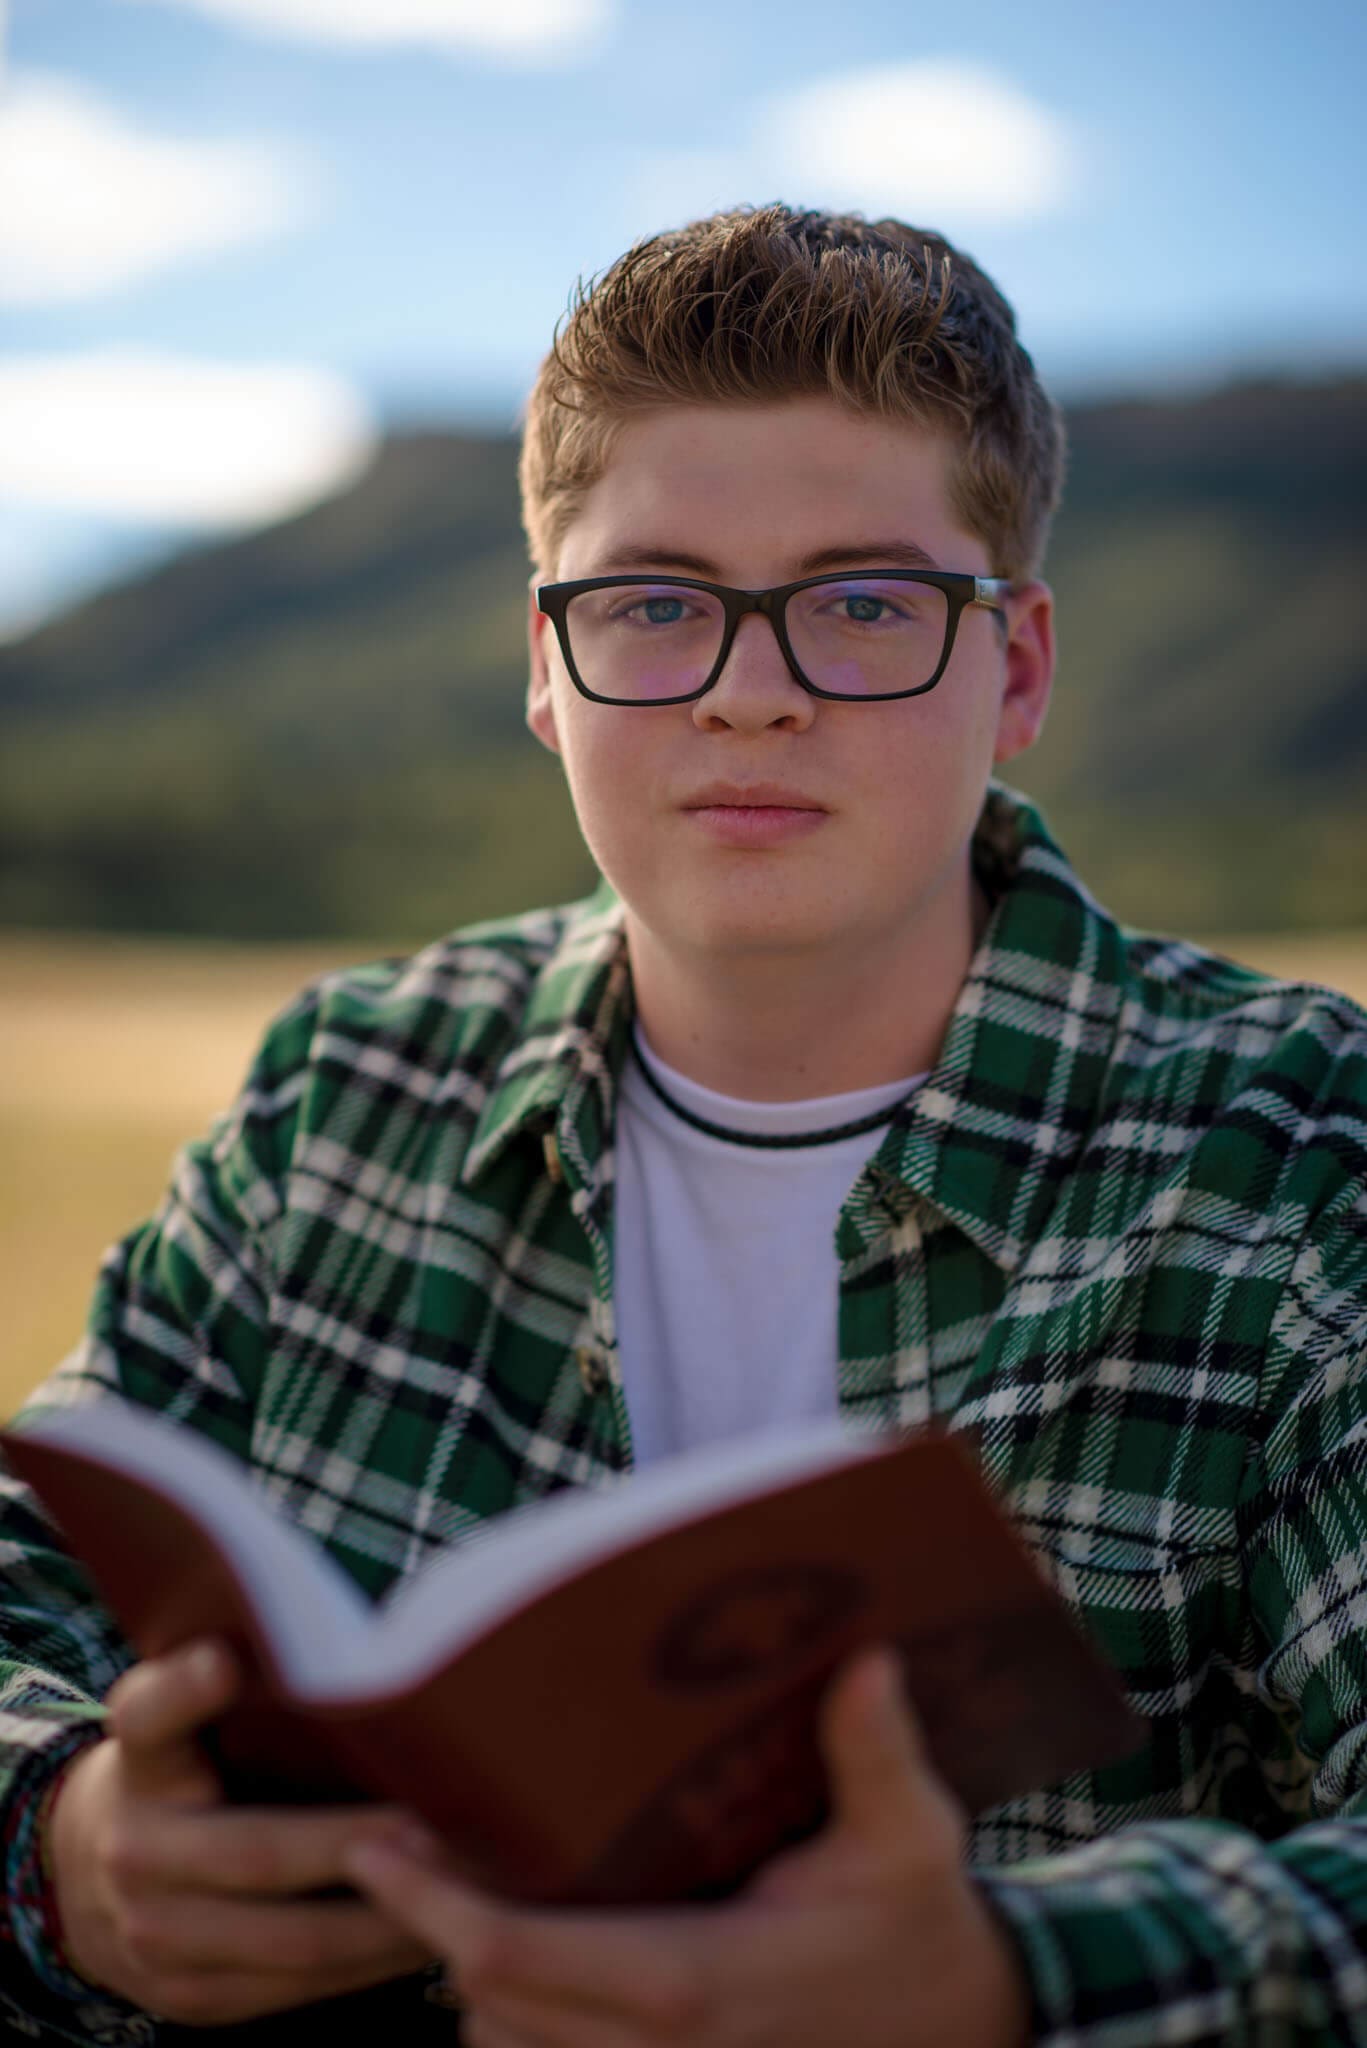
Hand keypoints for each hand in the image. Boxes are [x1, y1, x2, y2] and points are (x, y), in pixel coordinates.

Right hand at [47, 1638, 436, 2026]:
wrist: (93, 1877)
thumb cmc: (184, 1769)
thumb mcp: (188, 1714)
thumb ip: (229, 1674)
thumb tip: (340, 1637)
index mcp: (142, 1757)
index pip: (150, 1715)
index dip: (185, 1689)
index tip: (224, 1662)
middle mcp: (134, 1849)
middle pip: (259, 1850)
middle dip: (363, 1844)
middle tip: (447, 1827)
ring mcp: (156, 1935)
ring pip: (293, 1939)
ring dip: (388, 1919)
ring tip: (463, 1887)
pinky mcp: (191, 1997)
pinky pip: (298, 1990)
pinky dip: (371, 1966)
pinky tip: (427, 1933)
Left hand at [344, 1646, 1031, 2047]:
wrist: (965, 2036)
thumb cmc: (922, 1927)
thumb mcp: (915, 1835)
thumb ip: (879, 1752)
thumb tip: (868, 1657)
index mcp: (694, 1983)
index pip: (515, 1959)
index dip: (432, 1905)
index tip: (378, 1843)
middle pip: (488, 2007)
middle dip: (434, 1929)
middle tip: (396, 1842)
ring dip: (473, 1983)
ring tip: (448, 1890)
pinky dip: (518, 2027)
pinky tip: (518, 1961)